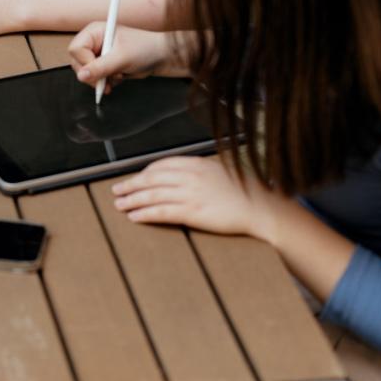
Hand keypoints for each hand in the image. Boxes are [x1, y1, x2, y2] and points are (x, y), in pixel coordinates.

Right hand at [68, 23, 183, 95]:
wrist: (161, 57)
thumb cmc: (145, 48)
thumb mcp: (121, 58)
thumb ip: (100, 67)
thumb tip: (81, 76)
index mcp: (95, 31)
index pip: (76, 49)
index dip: (85, 62)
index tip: (98, 71)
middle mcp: (94, 41)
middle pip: (77, 62)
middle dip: (92, 74)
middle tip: (104, 81)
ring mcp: (98, 54)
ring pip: (85, 73)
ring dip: (100, 80)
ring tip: (116, 77)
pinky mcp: (104, 65)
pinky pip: (95, 78)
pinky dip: (105, 82)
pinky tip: (118, 77)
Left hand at [111, 155, 270, 237]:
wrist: (264, 208)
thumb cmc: (247, 191)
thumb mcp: (221, 170)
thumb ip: (201, 170)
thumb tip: (184, 173)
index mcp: (196, 163)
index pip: (161, 165)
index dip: (144, 173)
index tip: (135, 178)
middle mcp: (190, 176)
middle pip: (151, 179)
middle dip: (131, 184)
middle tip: (116, 190)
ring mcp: (190, 193)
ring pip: (152, 195)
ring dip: (132, 200)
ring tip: (120, 205)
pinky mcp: (192, 212)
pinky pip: (161, 212)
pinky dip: (144, 213)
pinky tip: (134, 216)